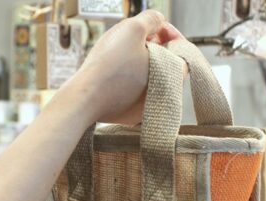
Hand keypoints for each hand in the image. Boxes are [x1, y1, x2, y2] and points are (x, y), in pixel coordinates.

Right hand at [76, 10, 183, 124]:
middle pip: (164, 65)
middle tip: (134, 41)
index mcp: (172, 75)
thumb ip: (151, 19)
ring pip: (147, 80)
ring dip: (138, 65)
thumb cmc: (108, 65)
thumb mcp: (132, 28)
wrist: (83, 97)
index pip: (182, 50)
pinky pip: (132, 94)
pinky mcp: (128, 116)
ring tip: (120, 57)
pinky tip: (112, 75)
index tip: (152, 29)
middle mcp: (163, 96)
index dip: (167, 34)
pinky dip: (125, 82)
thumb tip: (157, 20)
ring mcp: (145, 108)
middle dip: (152, 49)